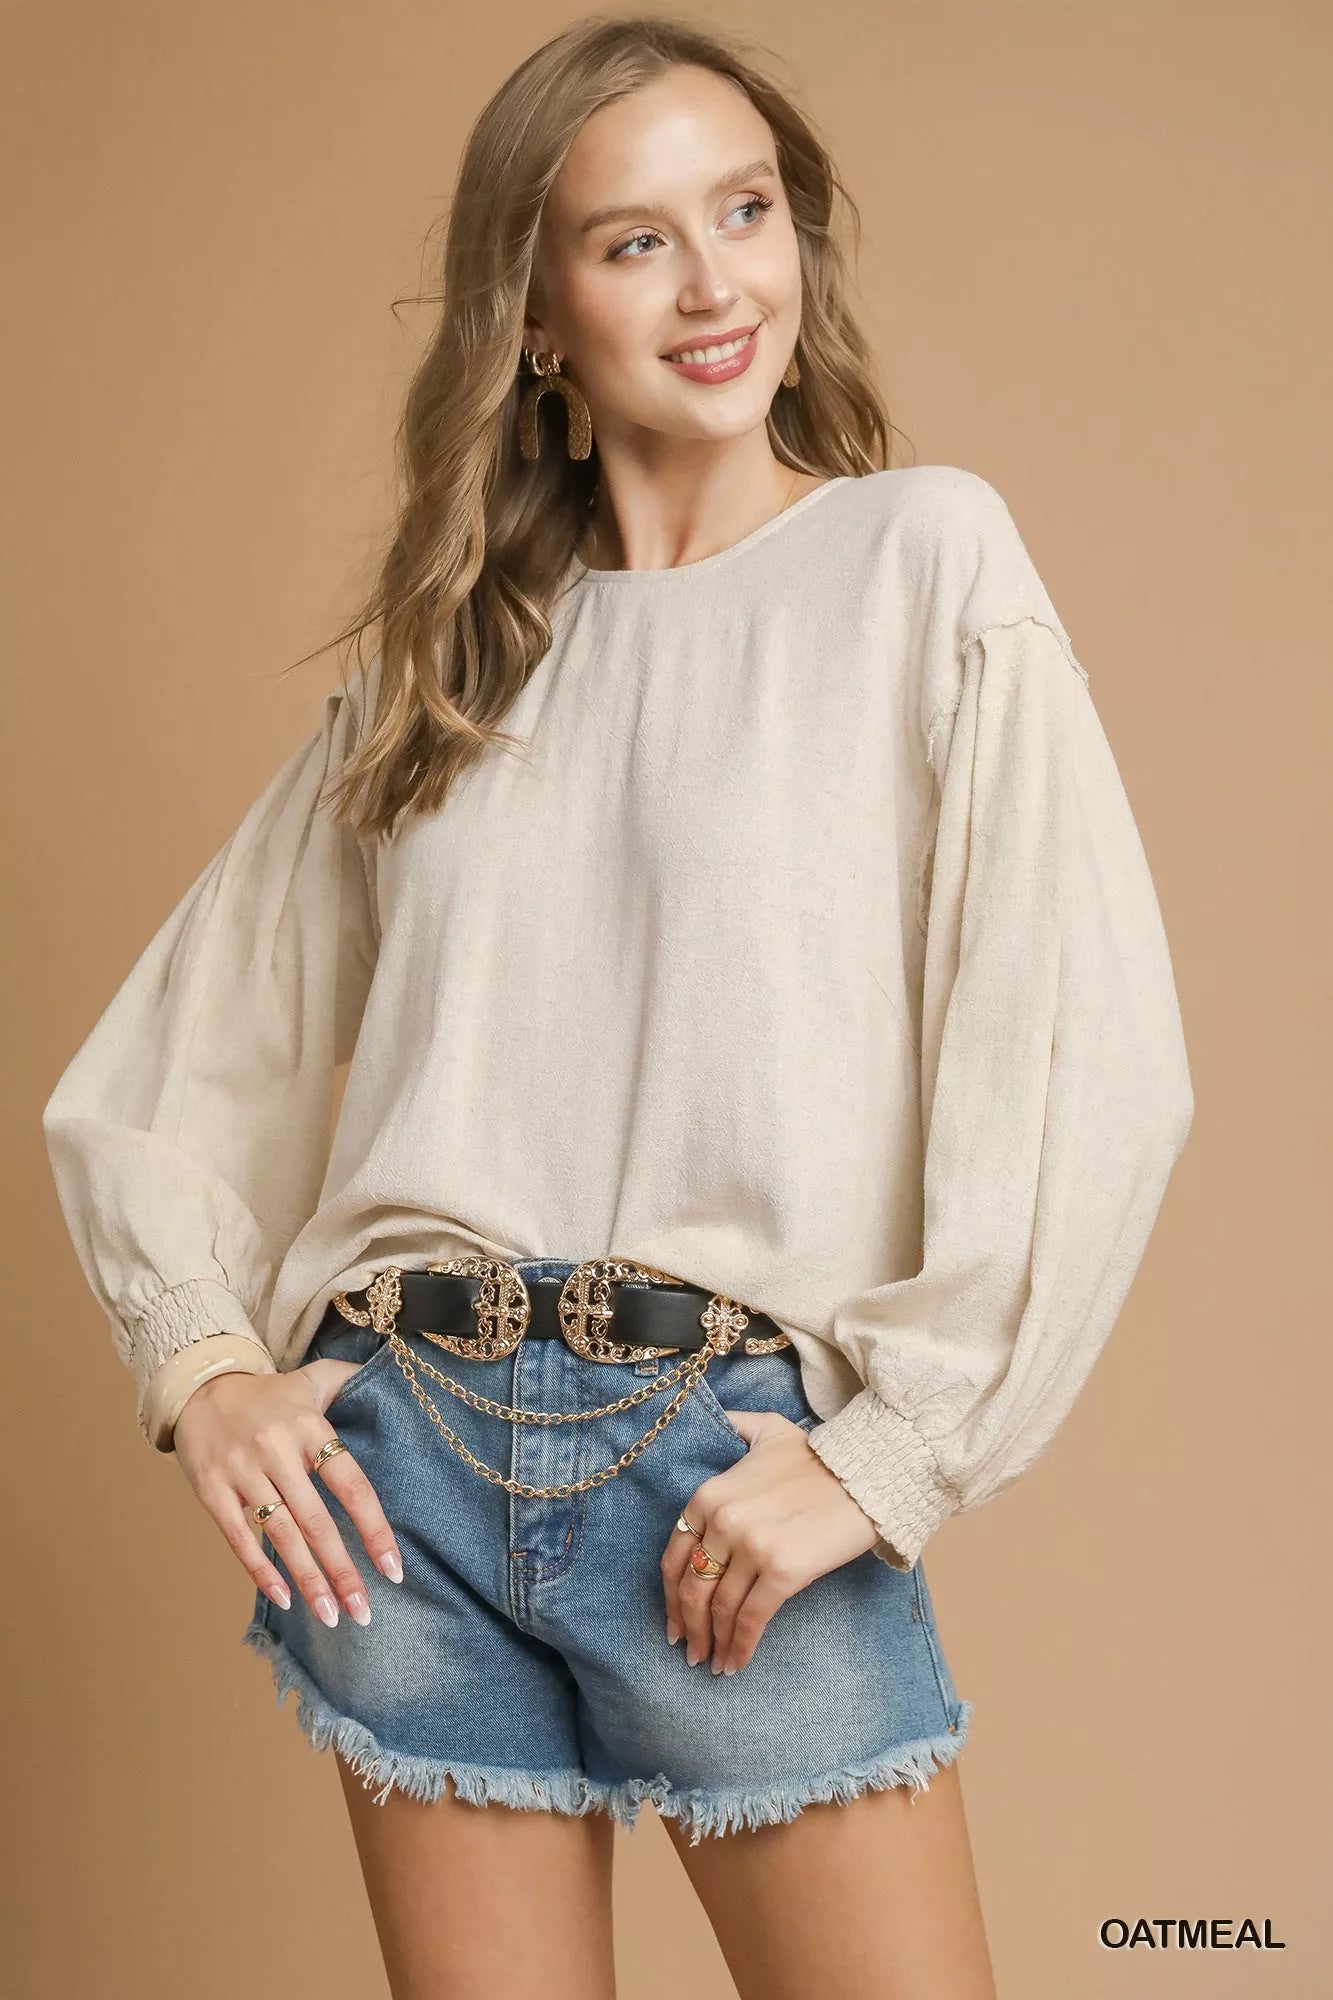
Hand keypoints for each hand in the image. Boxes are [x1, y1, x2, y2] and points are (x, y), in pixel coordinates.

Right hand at [171, 1356, 403, 1626]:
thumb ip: (352, 1380)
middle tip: (364, 1611)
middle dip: (342, 1571)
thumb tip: (392, 1381)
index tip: (393, 1569)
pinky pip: (239, 1538)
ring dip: (308, 1579)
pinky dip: (262, 1571)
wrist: (200, 1388)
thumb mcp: (314, 1377)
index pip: (351, 1484)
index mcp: (309, 1428)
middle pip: (317, 1521)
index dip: (374, 1529)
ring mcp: (242, 1473)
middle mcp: (276, 1452)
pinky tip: (286, 1598)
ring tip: (332, 1615)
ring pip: (281, 1535)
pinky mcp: (212, 1491)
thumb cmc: (270, 1394)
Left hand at [661, 1408, 879, 1673]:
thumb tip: (715, 1422)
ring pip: (721, 1609)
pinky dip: (741, 1647)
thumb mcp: (765, 1429)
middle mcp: (723, 1521)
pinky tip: (737, 1663)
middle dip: (689, 1628)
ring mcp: (752, 1547)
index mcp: (709, 1494)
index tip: (673, 1622)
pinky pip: (752, 1619)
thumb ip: (733, 1426)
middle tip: (691, 1652)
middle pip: (693, 1588)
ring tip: (714, 1663)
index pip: (674, 1557)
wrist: (866, 1472)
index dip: (670, 1597)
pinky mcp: (784, 1572)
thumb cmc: (817, 1455)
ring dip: (714, 1643)